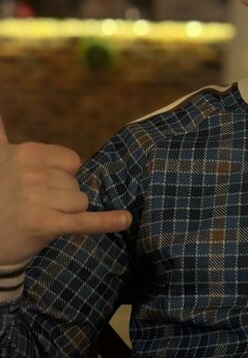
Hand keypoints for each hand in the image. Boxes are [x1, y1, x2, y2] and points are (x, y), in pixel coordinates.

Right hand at [0, 119, 131, 265]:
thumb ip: (0, 134)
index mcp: (27, 152)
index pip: (73, 161)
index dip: (62, 176)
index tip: (42, 186)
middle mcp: (33, 172)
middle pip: (76, 183)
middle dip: (63, 197)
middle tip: (36, 205)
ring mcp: (39, 198)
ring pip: (81, 202)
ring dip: (66, 213)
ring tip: (40, 216)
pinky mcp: (45, 224)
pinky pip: (83, 221)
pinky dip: (105, 222)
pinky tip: (124, 219)